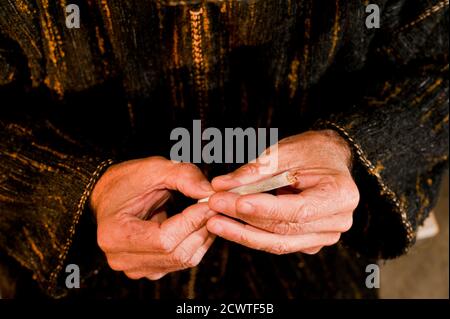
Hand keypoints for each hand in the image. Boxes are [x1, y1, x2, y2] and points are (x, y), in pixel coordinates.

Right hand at [91, 156, 215, 279]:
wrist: (110, 193)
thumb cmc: (128, 180)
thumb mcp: (154, 169)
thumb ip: (183, 176)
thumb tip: (210, 193)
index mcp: (115, 235)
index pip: (164, 239)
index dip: (191, 222)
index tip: (209, 203)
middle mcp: (121, 258)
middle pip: (176, 253)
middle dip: (201, 228)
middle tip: (216, 206)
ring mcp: (135, 268)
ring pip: (182, 260)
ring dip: (202, 236)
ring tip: (210, 213)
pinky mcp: (148, 270)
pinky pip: (181, 262)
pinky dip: (196, 243)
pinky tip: (200, 225)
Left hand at [206, 130, 358, 254]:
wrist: (328, 158)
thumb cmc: (309, 151)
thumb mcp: (282, 153)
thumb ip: (253, 172)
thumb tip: (220, 186)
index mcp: (340, 194)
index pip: (298, 210)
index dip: (264, 209)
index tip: (234, 201)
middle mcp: (338, 221)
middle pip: (285, 229)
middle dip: (244, 219)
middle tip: (213, 206)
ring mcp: (325, 235)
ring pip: (278, 242)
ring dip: (242, 232)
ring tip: (214, 219)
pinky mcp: (309, 241)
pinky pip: (277, 242)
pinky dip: (252, 233)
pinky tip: (229, 224)